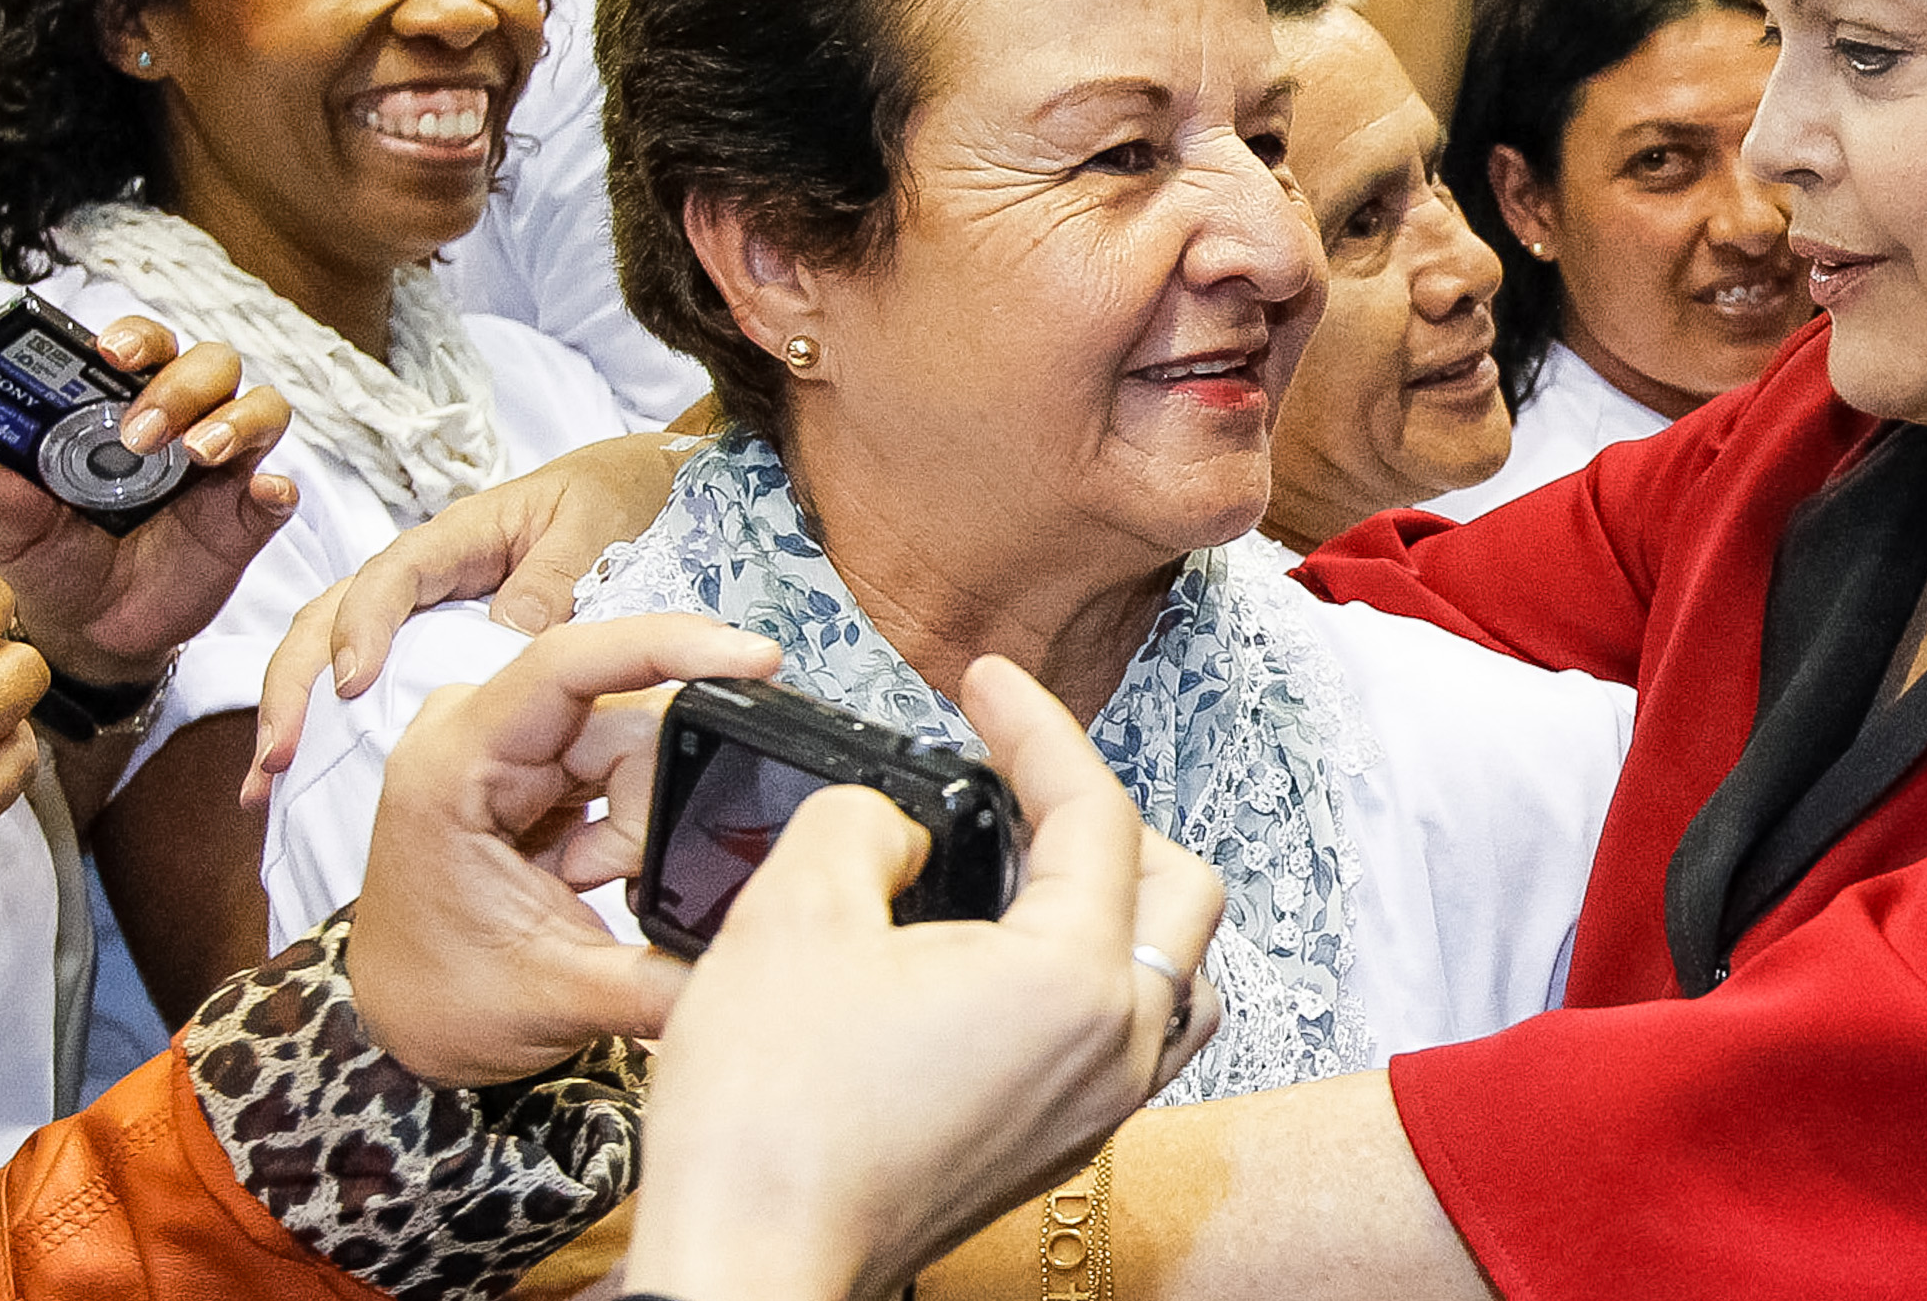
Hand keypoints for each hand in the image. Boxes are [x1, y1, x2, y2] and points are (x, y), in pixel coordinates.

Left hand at [0, 315, 298, 687]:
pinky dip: (277, 487)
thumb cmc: (57, 563)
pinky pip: (280, 491)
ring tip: (197, 453)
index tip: (110, 352)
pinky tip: (261, 495)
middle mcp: (180, 426)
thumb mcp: (16, 536)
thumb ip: (3, 503)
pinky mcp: (247, 519)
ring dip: (235, 420)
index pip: (144, 348)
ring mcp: (221, 470)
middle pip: (211, 366)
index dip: (136, 338)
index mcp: (121, 409)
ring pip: (261, 408)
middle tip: (139, 433)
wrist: (90, 632)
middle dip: (180, 386)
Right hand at [245, 430, 698, 806]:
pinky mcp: (434, 643)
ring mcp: (423, 611)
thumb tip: (505, 634)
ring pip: (333, 650)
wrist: (637, 492)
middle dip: (292, 683)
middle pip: (329, 616)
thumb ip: (554, 578)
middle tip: (276, 755)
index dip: (362, 626)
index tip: (351, 682)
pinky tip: (313, 779)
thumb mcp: (594, 528)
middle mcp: (424, 575)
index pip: (389, 577)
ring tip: (267, 784)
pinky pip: (377, 680)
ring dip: (297, 713)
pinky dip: (338, 727)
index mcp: (458, 537)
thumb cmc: (613, 498)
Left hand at [344, 613, 784, 1088]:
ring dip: (635, 819)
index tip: (752, 657)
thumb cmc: (443, 1001)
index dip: (664, 645)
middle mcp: (470, 731)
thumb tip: (755, 958)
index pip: (566, 664)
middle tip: (616, 883)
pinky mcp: (527, 756)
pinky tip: (592, 868)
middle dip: (647, 803)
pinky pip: (616, 755)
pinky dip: (629, 815)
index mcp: (451, 768)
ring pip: (628, 735)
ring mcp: (500, 739)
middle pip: (619, 714)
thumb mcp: (561, 1000)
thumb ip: (664, 981)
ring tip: (588, 885)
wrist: (402, 1019)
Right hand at [624, 657, 1226, 1300]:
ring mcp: (1095, 1108)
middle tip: (1013, 772)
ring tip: (1029, 865)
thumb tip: (897, 829)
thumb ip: (863, 820)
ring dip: (1120, 901)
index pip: (1095, 811)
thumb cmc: (770, 1123)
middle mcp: (1115, 1047)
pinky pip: (1126, 1034)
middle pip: (1178, 888)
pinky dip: (1091, 973)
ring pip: (1175, 971)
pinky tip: (1001, 958)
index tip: (986, 683)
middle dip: (1098, 810)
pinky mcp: (1055, 1146)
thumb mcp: (794, 909)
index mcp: (1075, 980)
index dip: (1036, 725)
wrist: (747, 1264)